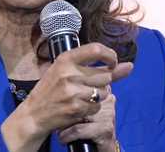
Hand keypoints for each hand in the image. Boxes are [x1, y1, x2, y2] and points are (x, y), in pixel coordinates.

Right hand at [1, 43, 132, 151]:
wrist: (34, 114)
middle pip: (105, 74)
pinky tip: (81, 106)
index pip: (96, 49)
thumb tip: (130, 66)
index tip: (113, 62)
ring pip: (104, 92)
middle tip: (92, 85)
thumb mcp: (67, 70)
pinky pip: (97, 106)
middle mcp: (69, 73)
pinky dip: (93, 108)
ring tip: (84, 95)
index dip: (111, 55)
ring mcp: (72, 92)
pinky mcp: (76, 108)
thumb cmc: (52, 89)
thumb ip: (99, 66)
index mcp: (66, 59)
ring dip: (99, 95)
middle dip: (104, 81)